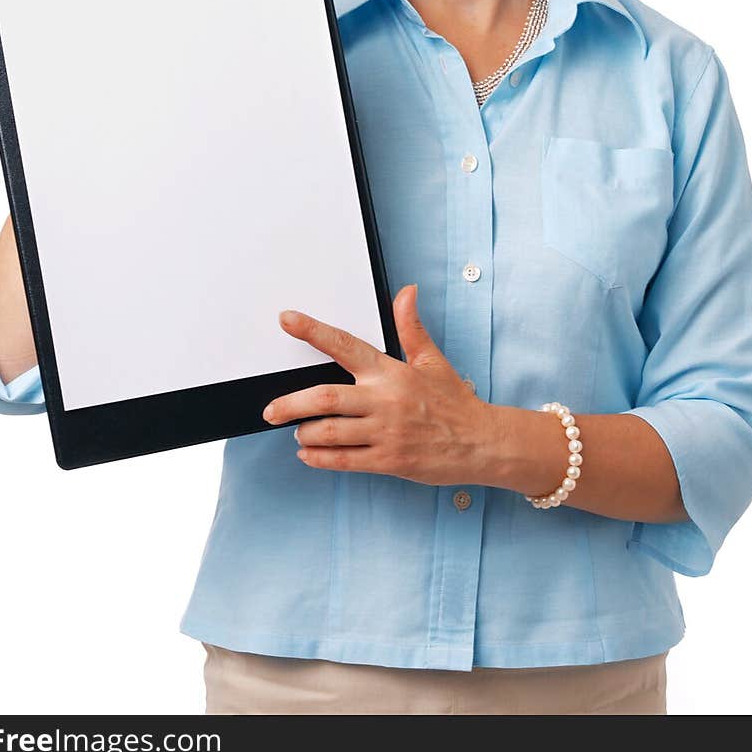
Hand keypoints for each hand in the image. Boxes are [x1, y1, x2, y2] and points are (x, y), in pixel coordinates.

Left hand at [262, 285, 495, 486]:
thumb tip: (407, 291)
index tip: (287, 319)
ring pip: (330, 432)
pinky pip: (344, 460)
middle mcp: (384, 400)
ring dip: (305, 431)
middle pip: (325, 397)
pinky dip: (319, 458)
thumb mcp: (432, 360)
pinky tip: (308, 453)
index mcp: (391, 372)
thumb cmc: (454, 402)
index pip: (345, 344)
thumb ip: (411, 327)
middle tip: (269, 409)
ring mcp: (385, 433)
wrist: (481, 443)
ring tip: (296, 430)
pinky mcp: (388, 460)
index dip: (313, 330)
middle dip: (290, 403)